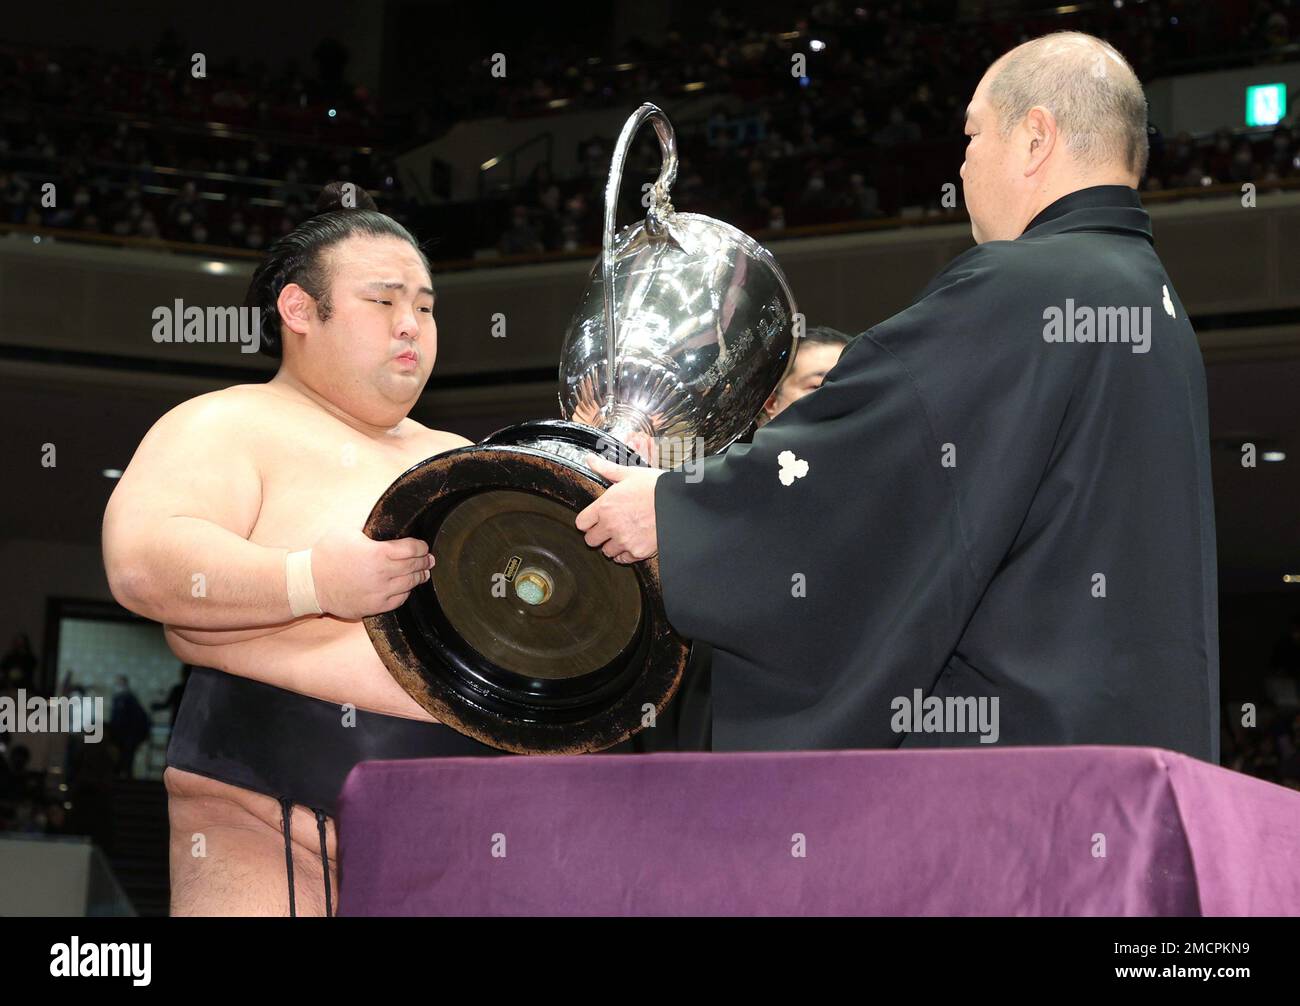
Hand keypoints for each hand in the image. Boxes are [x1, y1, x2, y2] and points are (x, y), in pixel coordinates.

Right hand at [310, 526, 433, 618]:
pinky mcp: (374, 607)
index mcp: (378, 553)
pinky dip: (405, 592)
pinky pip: (398, 600)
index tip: (423, 546)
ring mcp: (379, 593)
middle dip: (424, 561)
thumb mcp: (348, 532)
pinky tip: (406, 587)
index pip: (412, 549)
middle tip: (429, 560)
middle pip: (414, 566)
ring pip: (410, 584)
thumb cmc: (326, 555)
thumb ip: (372, 532)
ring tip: (423, 573)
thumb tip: (388, 530)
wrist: (309, 583)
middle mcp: (382, 574)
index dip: (421, 547)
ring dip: (419, 577)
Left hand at [576, 454, 664, 562]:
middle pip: (591, 540)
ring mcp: (624, 540)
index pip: (581, 523)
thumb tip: (590, 460)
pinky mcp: (637, 552)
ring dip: (611, 545)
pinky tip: (632, 543)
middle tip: (608, 528)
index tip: (594, 519)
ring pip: (606, 551)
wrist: (679, 503)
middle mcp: (611, 526)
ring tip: (622, 535)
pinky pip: (623, 560)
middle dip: (598, 535)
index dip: (588, 521)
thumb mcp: (629, 474)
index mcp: (605, 506)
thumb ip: (607, 469)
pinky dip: (625, 554)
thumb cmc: (656, 487)